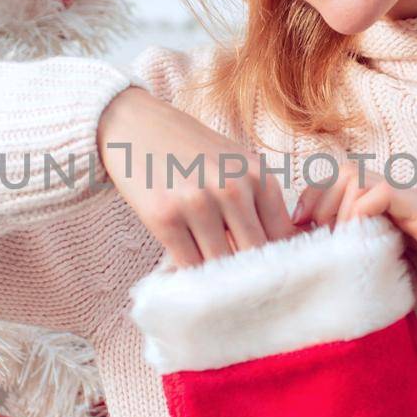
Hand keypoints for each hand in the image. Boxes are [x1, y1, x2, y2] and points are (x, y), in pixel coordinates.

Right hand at [96, 86, 297, 266]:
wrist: (134, 125)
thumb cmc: (189, 149)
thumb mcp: (234, 163)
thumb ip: (257, 201)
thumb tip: (275, 255)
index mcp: (257, 174)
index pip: (282, 235)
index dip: (278, 261)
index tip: (269, 275)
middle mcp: (231, 187)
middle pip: (255, 254)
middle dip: (250, 275)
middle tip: (244, 290)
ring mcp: (197, 202)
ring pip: (222, 263)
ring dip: (218, 278)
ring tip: (216, 284)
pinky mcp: (165, 217)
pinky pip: (188, 264)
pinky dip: (191, 275)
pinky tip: (190, 275)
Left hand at [291, 161, 416, 374]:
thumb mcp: (375, 289)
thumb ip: (349, 267)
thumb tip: (301, 265)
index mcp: (391, 217)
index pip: (340, 181)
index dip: (313, 199)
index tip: (299, 233)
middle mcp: (405, 205)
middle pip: (345, 171)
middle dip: (319, 199)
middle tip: (314, 238)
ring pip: (360, 175)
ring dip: (337, 205)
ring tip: (336, 244)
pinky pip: (386, 192)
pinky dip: (360, 209)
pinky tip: (354, 242)